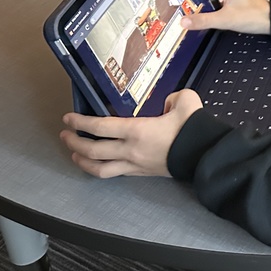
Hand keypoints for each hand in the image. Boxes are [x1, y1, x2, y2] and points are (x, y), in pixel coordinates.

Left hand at [60, 90, 202, 177]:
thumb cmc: (193, 129)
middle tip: (65, 135)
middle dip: (74, 142)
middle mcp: (130, 150)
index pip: (100, 127)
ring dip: (83, 161)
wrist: (204, 154)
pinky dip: (100, 168)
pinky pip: (114, 173)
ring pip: (99, 169)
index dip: (80, 122)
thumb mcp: (186, 100)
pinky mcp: (141, 173)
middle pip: (92, 150)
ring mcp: (134, 165)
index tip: (68, 118)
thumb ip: (173, 96)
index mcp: (137, 130)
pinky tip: (99, 163)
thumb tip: (167, 102)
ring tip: (75, 154)